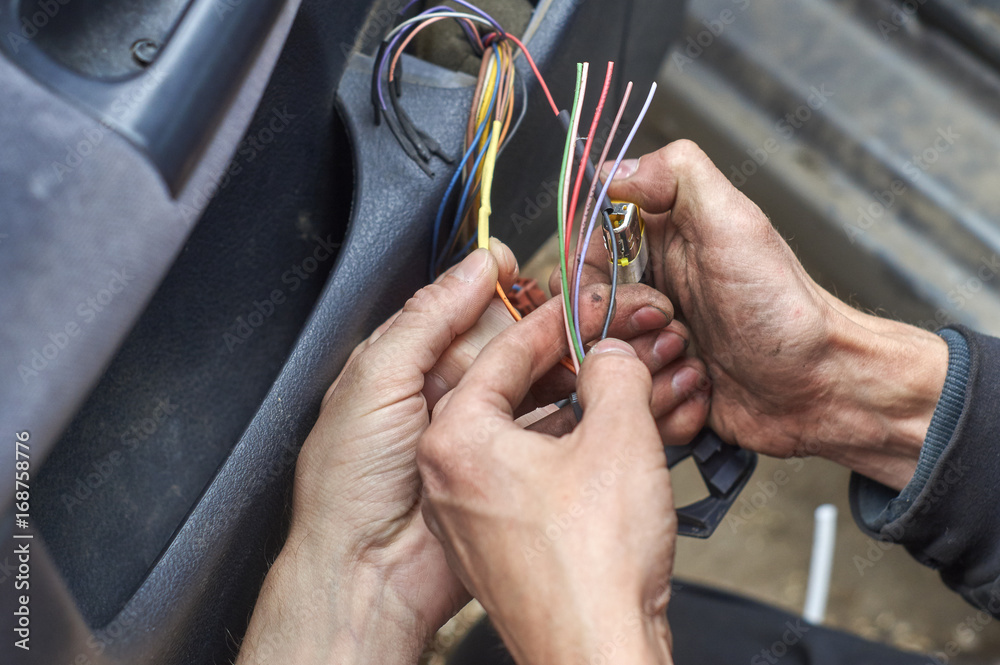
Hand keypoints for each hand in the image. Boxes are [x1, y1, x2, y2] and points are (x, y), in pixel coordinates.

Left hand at [237, 241, 695, 663]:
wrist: (369, 581)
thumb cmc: (351, 488)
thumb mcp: (376, 381)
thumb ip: (427, 318)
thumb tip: (475, 267)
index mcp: (410, 370)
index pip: (469, 317)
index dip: (507, 295)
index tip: (542, 280)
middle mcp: (448, 402)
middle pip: (512, 352)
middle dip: (550, 332)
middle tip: (591, 315)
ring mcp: (485, 443)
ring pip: (540, 390)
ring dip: (573, 370)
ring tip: (605, 350)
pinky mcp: (516, 482)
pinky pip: (555, 436)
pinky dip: (582, 416)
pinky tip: (602, 399)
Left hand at [418, 296, 690, 664]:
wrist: (590, 659)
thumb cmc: (585, 569)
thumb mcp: (614, 440)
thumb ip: (612, 375)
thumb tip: (610, 354)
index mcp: (454, 435)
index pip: (504, 354)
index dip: (554, 323)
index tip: (583, 308)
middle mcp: (448, 470)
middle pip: (513, 392)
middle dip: (571, 367)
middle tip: (609, 348)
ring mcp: (469, 512)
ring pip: (527, 436)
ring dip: (579, 412)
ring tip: (625, 394)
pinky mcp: (496, 543)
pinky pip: (531, 477)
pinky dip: (569, 455)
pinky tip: (610, 445)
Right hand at [602, 140, 948, 488]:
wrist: (824, 384)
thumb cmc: (785, 307)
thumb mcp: (735, 222)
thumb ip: (675, 174)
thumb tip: (612, 167)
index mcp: (652, 244)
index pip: (575, 258)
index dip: (589, 285)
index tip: (632, 295)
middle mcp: (644, 292)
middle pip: (580, 319)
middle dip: (624, 334)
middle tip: (677, 330)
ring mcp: (649, 344)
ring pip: (601, 370)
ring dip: (650, 374)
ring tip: (697, 364)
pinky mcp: (660, 390)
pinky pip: (630, 407)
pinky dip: (665, 406)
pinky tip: (702, 390)